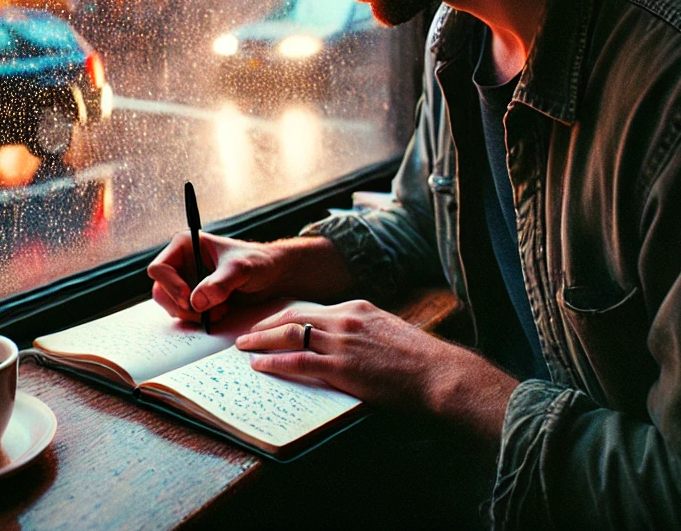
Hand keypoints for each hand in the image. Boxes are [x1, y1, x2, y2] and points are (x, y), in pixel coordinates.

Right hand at [147, 232, 283, 323]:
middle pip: (161, 291)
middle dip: (182, 306)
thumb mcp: (241, 269)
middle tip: (205, 312)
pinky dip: (197, 319)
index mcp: (186, 245)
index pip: (159, 268)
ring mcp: (187, 281)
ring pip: (171, 305)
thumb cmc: (257, 262)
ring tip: (219, 311)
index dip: (171, 285)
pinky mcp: (194, 297)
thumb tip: (195, 302)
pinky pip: (184, 314)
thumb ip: (220, 284)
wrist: (271, 275)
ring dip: (192, 315)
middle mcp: (182, 263)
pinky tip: (218, 314)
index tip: (189, 297)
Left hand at [235, 299, 518, 442]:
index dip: (286, 316)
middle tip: (247, 332)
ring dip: (262, 341)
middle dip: (267, 324)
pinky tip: (260, 365)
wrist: (436, 372)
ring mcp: (341, 342)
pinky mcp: (341, 368)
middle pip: (294, 316)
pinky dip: (275, 362)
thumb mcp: (387, 329)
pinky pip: (298, 362)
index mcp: (356, 308)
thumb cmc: (418, 357)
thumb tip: (345, 340)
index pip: (311, 309)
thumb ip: (362, 329)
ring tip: (244, 347)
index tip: (271, 322)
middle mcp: (344, 319)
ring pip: (290, 335)